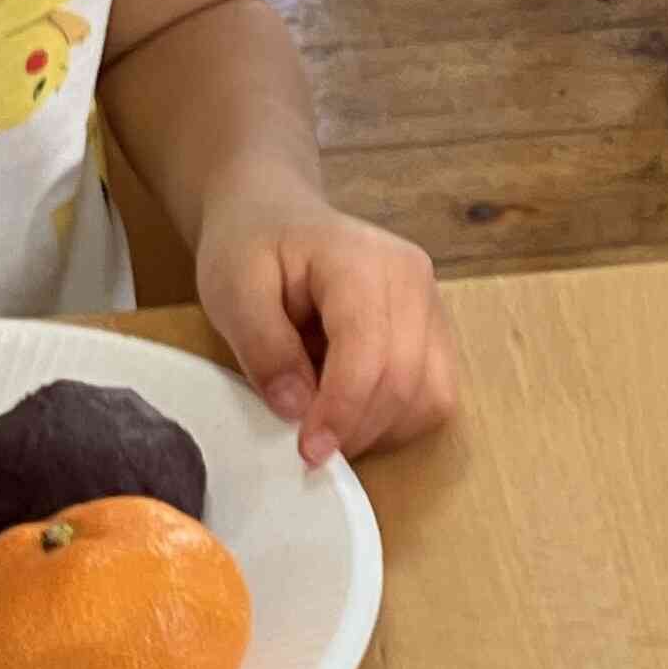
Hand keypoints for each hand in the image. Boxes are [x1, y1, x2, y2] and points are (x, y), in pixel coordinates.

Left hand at [196, 192, 455, 466]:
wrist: (276, 216)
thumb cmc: (252, 248)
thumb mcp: (232, 289)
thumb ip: (264, 348)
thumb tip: (297, 409)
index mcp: (362, 260)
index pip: (368, 350)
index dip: (342, 412)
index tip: (307, 451)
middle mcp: (413, 278)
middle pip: (406, 380)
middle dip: (357, 429)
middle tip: (309, 447)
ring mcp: (432, 303)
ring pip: (431, 396)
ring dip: (380, 428)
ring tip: (328, 419)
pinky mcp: (434, 331)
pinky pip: (433, 396)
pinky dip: (396, 420)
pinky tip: (352, 408)